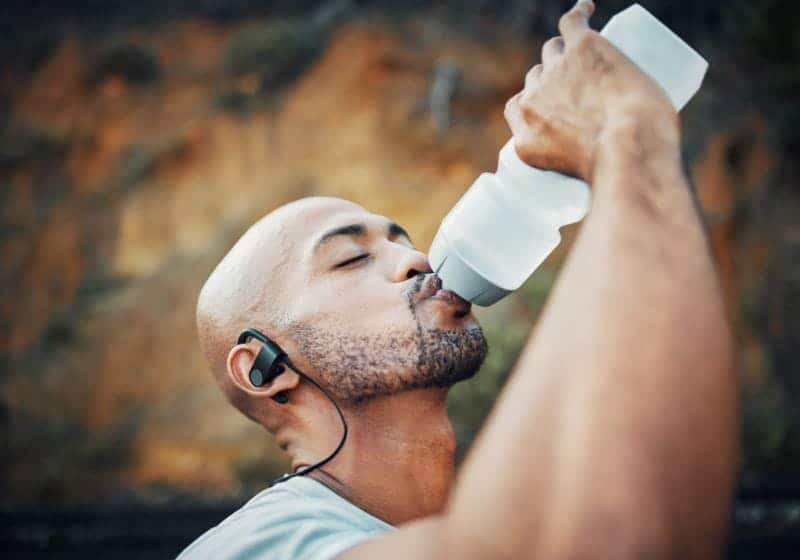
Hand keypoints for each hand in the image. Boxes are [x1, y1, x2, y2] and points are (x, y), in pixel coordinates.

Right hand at [504, 0, 679, 182]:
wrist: (630, 150)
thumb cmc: (619, 171)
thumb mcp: (585, 180)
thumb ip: (583, 171)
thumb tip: (610, 173)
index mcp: (525, 137)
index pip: (519, 107)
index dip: (536, 102)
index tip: (554, 107)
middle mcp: (534, 102)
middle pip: (537, 77)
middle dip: (554, 80)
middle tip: (585, 88)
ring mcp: (557, 71)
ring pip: (554, 49)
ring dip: (567, 51)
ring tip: (588, 55)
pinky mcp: (583, 48)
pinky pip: (572, 20)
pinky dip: (580, 13)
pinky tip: (588, 10)